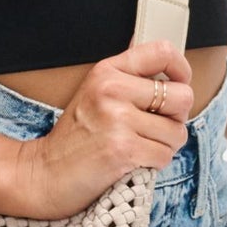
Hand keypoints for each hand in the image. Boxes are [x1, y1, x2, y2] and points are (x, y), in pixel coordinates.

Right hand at [8, 39, 193, 218]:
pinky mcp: (124, 150)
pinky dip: (154, 163)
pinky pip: (165, 155)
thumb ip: (128, 74)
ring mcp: (118, 120)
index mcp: (107, 71)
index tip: (179, 84)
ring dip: (163, 146)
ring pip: (177, 132)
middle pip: (182, 97)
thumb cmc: (74, 137)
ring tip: (137, 146)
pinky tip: (132, 161)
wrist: (44, 174)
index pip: (162, 52)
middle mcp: (112, 90)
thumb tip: (162, 53)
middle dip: (176, 118)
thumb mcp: (95, 92)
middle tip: (153, 127)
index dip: (182, 70)